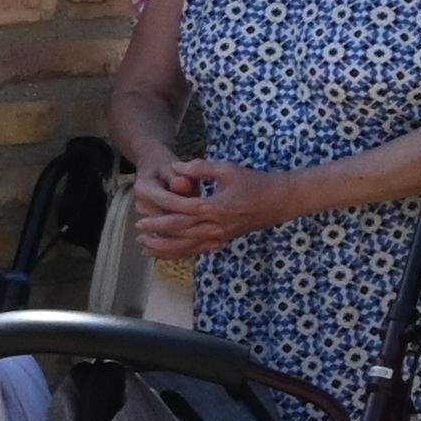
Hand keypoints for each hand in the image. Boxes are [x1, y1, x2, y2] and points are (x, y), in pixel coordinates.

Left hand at [134, 158, 304, 257]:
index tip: (142, 208)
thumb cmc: (256, 182)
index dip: (160, 208)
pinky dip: (182, 254)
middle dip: (156, 231)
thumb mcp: (228, 169)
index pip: (181, 209)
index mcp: (215, 207)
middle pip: (180, 231)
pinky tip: (168, 254)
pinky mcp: (226, 240)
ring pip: (188, 246)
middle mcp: (217, 225)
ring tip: (145, 247)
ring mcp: (222, 235)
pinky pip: (200, 251)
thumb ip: (200, 167)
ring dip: (165, 248)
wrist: (283, 200)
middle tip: (138, 229)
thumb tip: (175, 166)